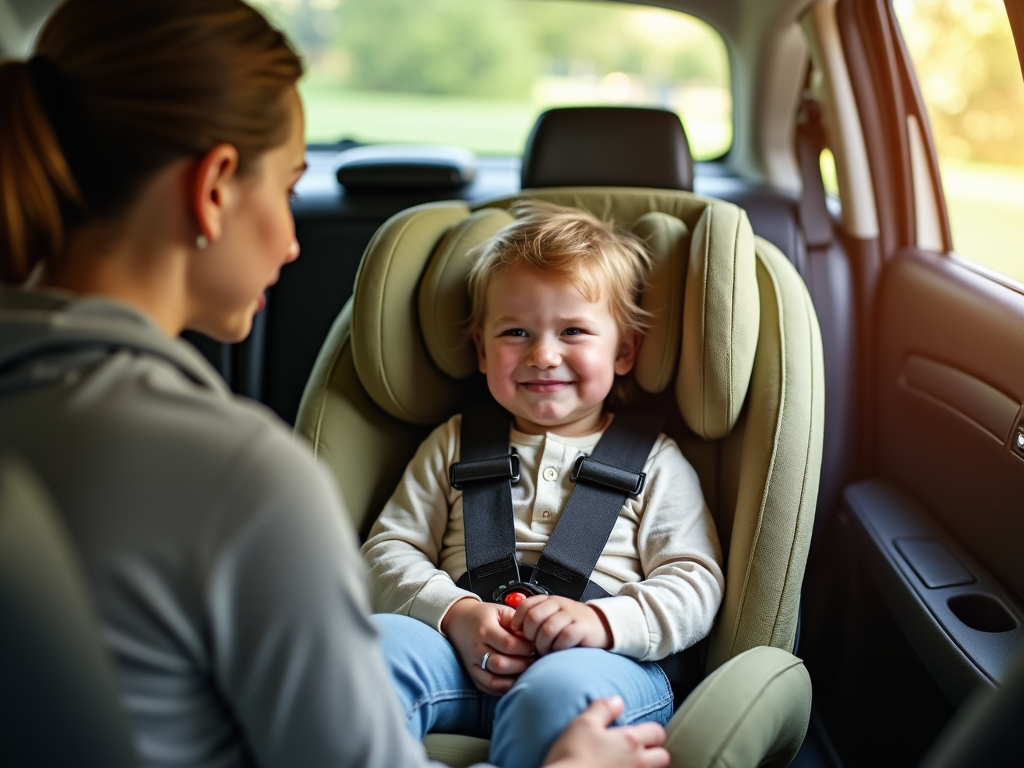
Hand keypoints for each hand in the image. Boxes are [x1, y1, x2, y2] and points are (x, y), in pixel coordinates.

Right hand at [441, 597, 535, 694]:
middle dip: (522, 664)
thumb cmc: (483, 616)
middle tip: (533, 658)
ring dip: (514, 677)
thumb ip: (517, 622)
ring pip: (494, 680)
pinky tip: (514, 680)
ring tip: (526, 669)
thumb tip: (534, 638)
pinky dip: (503, 688)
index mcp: (484, 630)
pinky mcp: (472, 674)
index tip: (535, 645)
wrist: (458, 621)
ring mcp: (472, 664)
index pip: (509, 644)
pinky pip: (488, 687)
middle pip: (502, 664)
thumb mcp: (500, 611)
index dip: (526, 648)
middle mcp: (476, 649)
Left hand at [510, 594, 611, 654]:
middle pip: (534, 617)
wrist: (600, 625)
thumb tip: (514, 633)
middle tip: (533, 644)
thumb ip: (536, 619)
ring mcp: (571, 615)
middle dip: (530, 635)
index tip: (519, 634)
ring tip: (546, 650)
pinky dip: (558, 647)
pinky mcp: (583, 627)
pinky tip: (559, 650)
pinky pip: (565, 637)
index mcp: (549, 600)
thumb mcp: (552, 615)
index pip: (525, 606)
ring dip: (543, 644)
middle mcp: (559, 604)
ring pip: (548, 629)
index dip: (518, 621)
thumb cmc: (571, 624)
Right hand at [542, 696, 669, 767]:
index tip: (641, 731)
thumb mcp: (583, 723)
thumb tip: (618, 700)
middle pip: (663, 757)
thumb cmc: (573, 754)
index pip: (657, 732)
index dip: (652, 731)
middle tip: (642, 749)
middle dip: (656, 751)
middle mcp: (638, 763)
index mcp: (630, 741)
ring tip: (631, 762)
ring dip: (648, 766)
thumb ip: (603, 708)